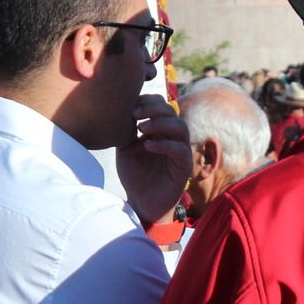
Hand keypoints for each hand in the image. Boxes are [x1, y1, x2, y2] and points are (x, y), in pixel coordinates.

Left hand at [116, 94, 191, 224]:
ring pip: (180, 127)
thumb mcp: (125, 148)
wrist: (141, 202)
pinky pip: (181, 150)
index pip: (161, 105)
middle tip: (135, 114)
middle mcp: (172, 137)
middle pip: (172, 112)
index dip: (148, 101)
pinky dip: (165, 144)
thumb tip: (120, 108)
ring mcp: (180, 151)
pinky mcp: (184, 167)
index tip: (130, 106)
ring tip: (140, 129)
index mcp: (160, 130)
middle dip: (153, 109)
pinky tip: (147, 146)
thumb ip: (126, 129)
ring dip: (160, 124)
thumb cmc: (134, 175)